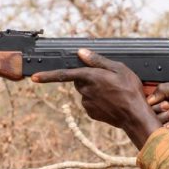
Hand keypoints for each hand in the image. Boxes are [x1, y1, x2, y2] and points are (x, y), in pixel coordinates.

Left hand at [31, 49, 161, 148]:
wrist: (134, 116)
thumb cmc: (130, 90)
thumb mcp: (119, 68)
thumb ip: (98, 60)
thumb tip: (82, 53)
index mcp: (90, 76)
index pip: (63, 74)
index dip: (47, 76)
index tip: (34, 78)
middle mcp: (85, 90)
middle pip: (79, 80)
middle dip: (87, 78)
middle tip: (107, 80)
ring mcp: (87, 103)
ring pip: (85, 92)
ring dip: (94, 90)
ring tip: (113, 92)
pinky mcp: (91, 113)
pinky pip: (90, 103)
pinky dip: (98, 101)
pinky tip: (111, 101)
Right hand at [147, 83, 168, 156]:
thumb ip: (165, 89)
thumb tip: (150, 98)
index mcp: (164, 97)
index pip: (149, 98)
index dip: (155, 101)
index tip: (166, 103)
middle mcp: (160, 109)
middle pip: (148, 110)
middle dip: (161, 110)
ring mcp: (161, 122)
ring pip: (151, 121)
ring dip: (164, 118)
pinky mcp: (162, 133)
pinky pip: (155, 131)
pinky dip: (164, 128)